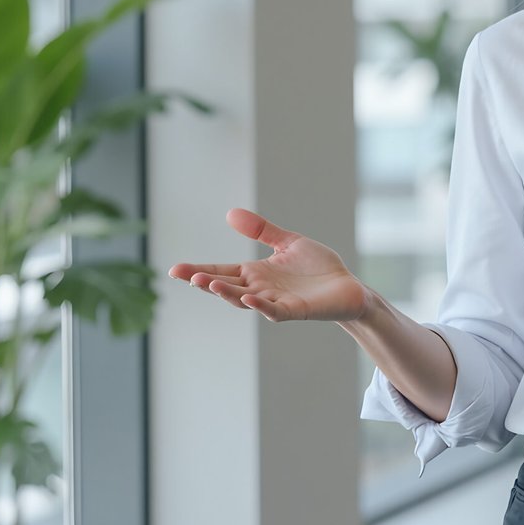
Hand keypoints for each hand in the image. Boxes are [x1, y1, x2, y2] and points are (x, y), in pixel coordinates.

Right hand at [168, 208, 370, 322]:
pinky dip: (261, 305)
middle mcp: (261, 288)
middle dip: (206, 282)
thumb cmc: (318, 268)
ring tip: (209, 283)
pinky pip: (273, 310)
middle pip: (227, 286)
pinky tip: (249, 297)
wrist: (348, 287)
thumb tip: (230, 213)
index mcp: (256, 273)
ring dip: (227, 293)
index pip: (222, 271)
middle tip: (185, 275)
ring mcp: (276, 301)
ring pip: (244, 300)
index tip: (175, 269)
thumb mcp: (288, 242)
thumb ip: (262, 230)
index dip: (200, 270)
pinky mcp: (294, 310)